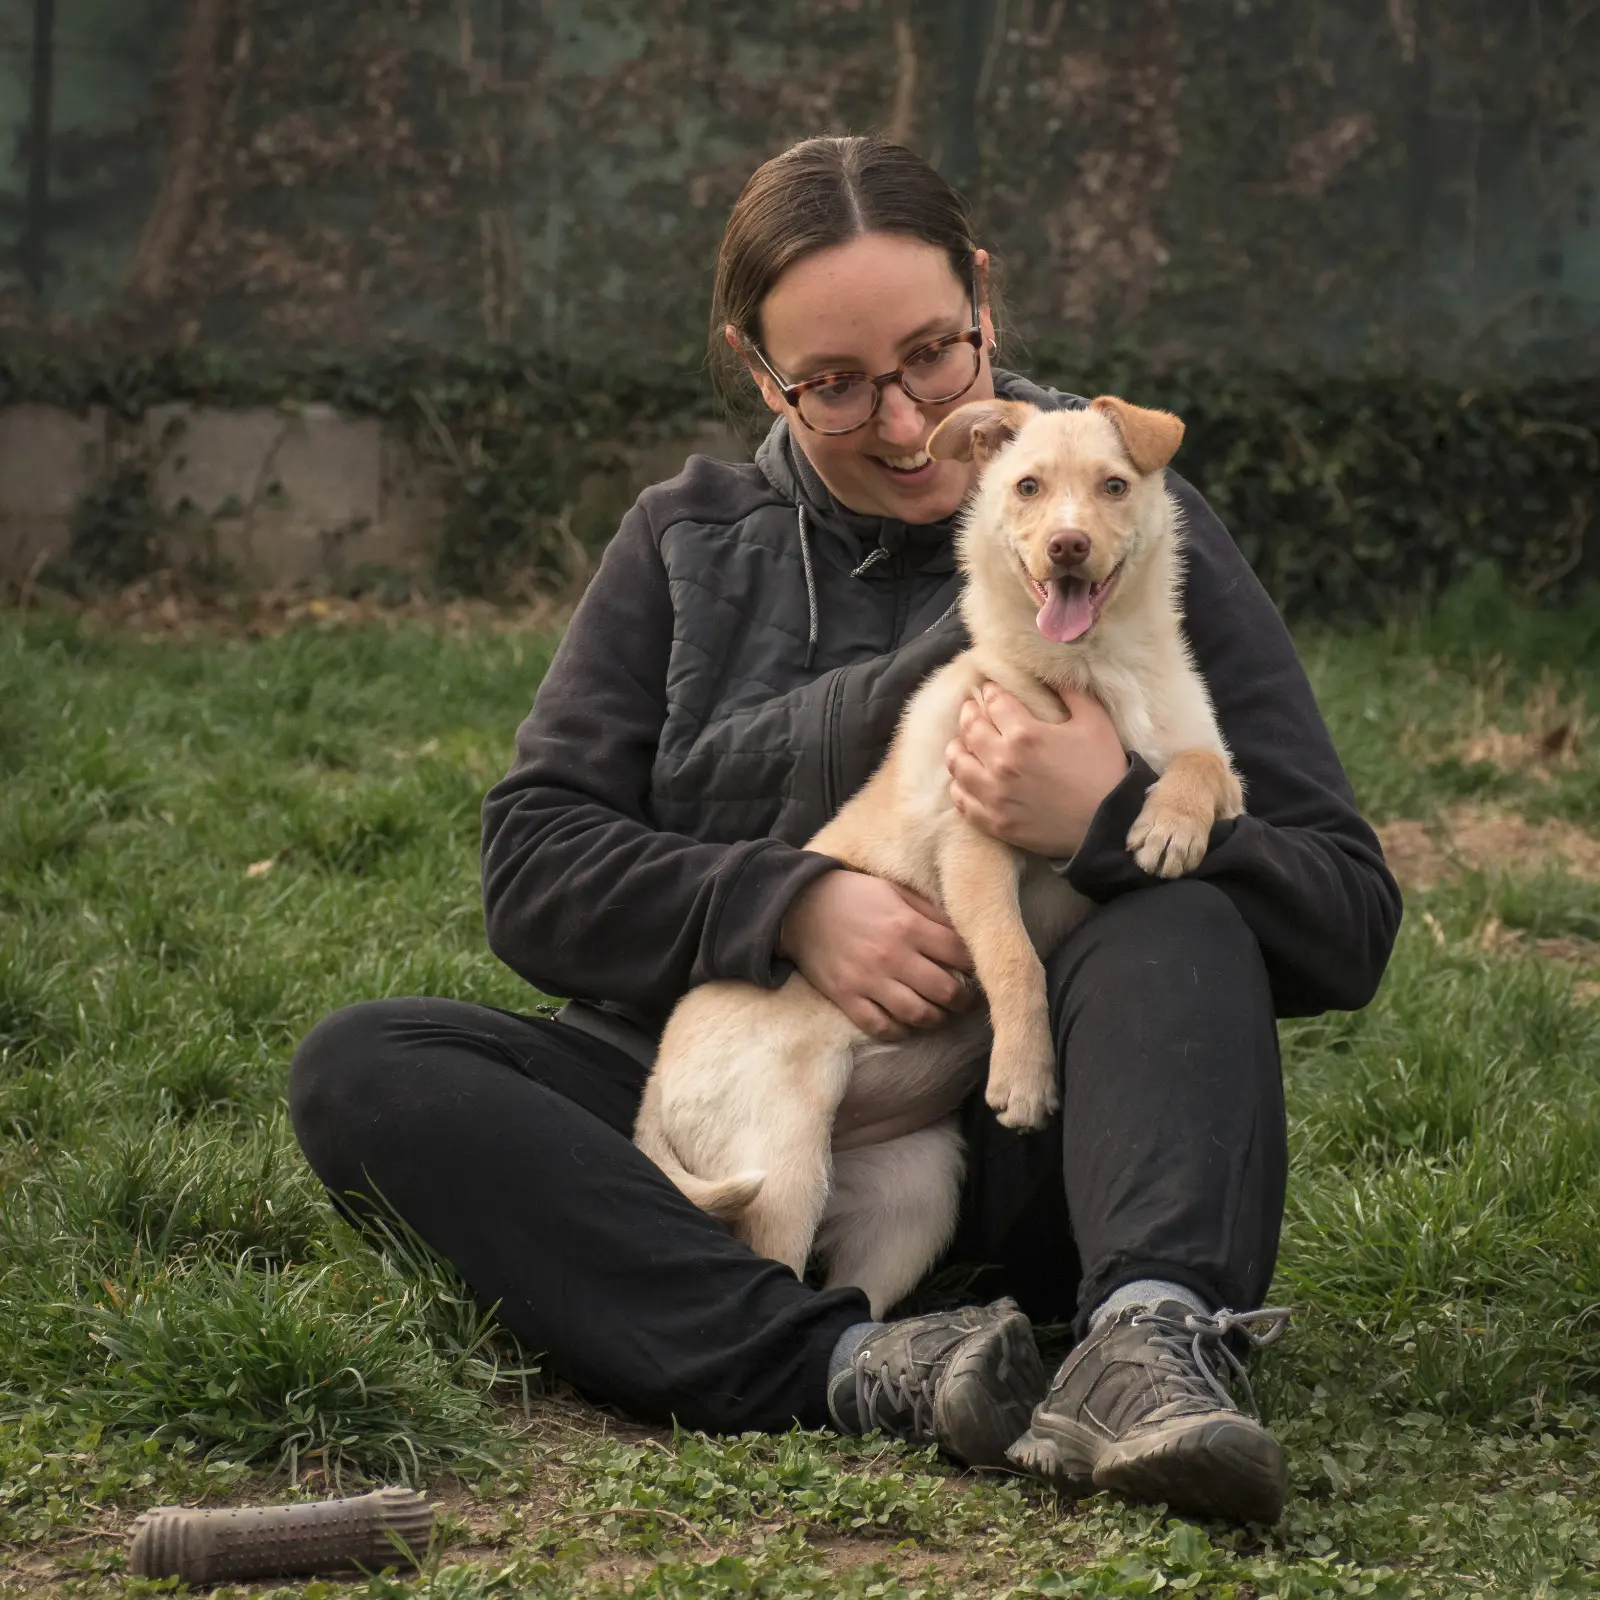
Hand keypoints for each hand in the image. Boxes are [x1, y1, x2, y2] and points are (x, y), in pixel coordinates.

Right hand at [779, 870, 974, 1041]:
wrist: (800, 906)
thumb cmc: (854, 896)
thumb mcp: (895, 891)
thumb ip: (929, 912)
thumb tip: (963, 932)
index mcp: (907, 925)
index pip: (959, 954)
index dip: (976, 965)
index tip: (979, 970)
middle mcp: (892, 956)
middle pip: (946, 991)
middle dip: (963, 999)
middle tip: (965, 999)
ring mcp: (868, 981)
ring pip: (918, 1015)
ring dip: (936, 1019)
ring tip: (940, 1013)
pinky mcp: (847, 998)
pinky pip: (881, 1027)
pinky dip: (900, 1031)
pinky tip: (907, 1024)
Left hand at [946, 683, 1127, 857]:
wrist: (1110, 824)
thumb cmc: (1104, 769)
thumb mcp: (1094, 721)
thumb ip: (1071, 691)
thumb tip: (1053, 673)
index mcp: (1025, 734)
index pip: (994, 702)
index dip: (992, 691)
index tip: (992, 689)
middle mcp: (1002, 763)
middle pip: (969, 728)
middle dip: (970, 713)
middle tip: (973, 709)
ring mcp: (995, 795)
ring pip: (957, 762)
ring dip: (958, 746)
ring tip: (964, 742)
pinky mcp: (994, 822)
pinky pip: (962, 799)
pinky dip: (960, 784)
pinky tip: (967, 777)